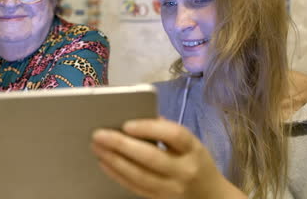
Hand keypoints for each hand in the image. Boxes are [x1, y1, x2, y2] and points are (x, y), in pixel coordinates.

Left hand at [91, 118, 245, 198]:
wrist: (209, 196)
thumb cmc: (193, 160)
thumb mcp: (189, 143)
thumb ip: (165, 131)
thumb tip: (134, 116)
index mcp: (193, 149)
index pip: (174, 136)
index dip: (149, 128)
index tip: (127, 124)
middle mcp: (184, 170)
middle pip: (151, 157)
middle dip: (121, 145)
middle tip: (99, 134)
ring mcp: (172, 188)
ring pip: (139, 175)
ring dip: (114, 160)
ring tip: (97, 147)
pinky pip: (135, 187)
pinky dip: (117, 174)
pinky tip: (104, 163)